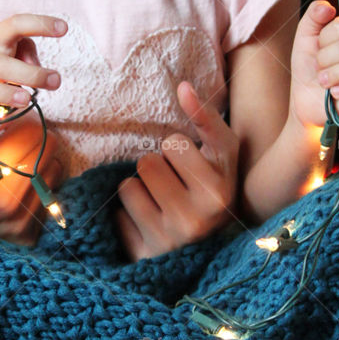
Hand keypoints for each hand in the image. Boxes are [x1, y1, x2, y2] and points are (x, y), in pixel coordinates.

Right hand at [0, 14, 66, 124]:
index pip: (17, 24)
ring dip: (8, 96)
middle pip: (6, 65)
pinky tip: (4, 122)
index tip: (63, 27)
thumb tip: (38, 64)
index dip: (40, 24)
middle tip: (55, 80)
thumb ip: (23, 47)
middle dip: (31, 74)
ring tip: (27, 101)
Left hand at [115, 82, 238, 260]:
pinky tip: (148, 222)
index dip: (177, 149)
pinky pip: (117, 212)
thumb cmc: (211, 188)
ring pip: (129, 185)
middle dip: (157, 168)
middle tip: (174, 185)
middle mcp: (198, 218)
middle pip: (148, 161)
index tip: (188, 159)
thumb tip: (183, 86)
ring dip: (139, 189)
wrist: (203, 247)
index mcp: (220, 191)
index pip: (175, 144)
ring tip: (160, 202)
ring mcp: (170, 238)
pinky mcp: (144, 253)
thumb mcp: (221, 155)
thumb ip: (206, 118)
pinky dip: (128, 214)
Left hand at [290, 0, 338, 127]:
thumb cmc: (309, 67)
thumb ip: (314, 15)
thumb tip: (328, 6)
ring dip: (334, 76)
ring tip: (324, 82)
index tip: (318, 50)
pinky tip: (334, 94)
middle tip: (320, 70)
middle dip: (326, 60)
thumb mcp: (305, 37)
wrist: (305, 100)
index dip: (323, 40)